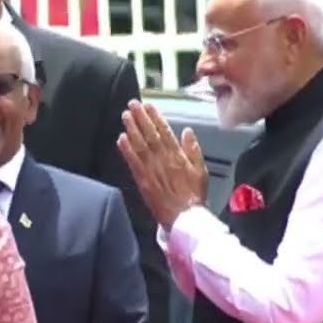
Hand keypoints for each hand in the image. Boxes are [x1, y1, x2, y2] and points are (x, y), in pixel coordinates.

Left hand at [117, 100, 207, 230]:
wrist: (185, 218)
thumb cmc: (194, 196)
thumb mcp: (201, 171)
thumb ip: (194, 150)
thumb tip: (187, 132)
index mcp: (178, 156)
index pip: (165, 132)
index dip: (155, 117)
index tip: (148, 105)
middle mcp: (163, 160)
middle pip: (150, 135)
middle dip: (141, 118)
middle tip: (132, 104)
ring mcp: (152, 170)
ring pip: (140, 145)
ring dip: (132, 129)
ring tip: (125, 116)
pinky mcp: (143, 181)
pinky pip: (133, 162)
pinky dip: (126, 150)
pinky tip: (121, 138)